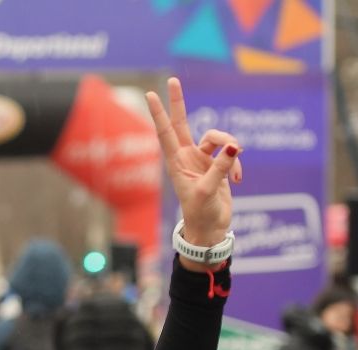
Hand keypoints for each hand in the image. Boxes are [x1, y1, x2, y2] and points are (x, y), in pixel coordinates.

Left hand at [146, 77, 242, 259]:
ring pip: (218, 137)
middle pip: (183, 123)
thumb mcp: (209, 191)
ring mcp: (201, 159)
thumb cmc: (202, 213)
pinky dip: (238, 163)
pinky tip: (240, 180)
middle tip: (172, 80)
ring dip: (231, 147)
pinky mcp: (217, 164)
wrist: (210, 229)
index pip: (166, 132)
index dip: (159, 113)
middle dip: (179, 103)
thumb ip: (221, 167)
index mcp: (176, 163)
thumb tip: (235, 145)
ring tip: (236, 173)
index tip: (151, 94)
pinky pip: (231, 152)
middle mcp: (186, 157)